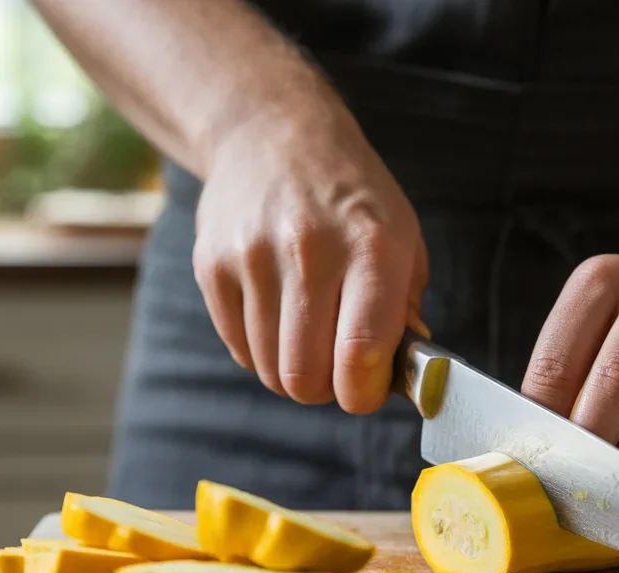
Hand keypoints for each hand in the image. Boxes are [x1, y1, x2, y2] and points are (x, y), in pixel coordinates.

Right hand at [193, 103, 427, 413]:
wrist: (273, 133)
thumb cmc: (351, 198)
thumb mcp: (403, 236)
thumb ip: (406, 308)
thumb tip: (400, 372)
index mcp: (372, 247)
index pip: (359, 353)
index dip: (363, 394)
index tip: (366, 391)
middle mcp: (309, 250)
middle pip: (305, 376)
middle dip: (325, 391)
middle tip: (336, 371)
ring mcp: (253, 256)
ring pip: (269, 369)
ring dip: (292, 372)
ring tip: (309, 339)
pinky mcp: (212, 264)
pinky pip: (238, 347)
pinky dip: (261, 350)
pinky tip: (278, 318)